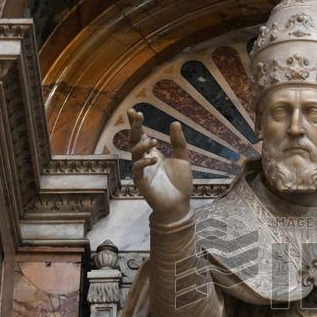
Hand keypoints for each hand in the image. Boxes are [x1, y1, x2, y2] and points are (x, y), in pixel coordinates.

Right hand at [128, 109, 192, 223]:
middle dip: (134, 128)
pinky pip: (137, 170)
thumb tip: (174, 122)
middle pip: (134, 141)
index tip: (134, 111)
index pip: (141, 136)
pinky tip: (154, 159)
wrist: (180, 204)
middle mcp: (144, 161)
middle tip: (136, 115)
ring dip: (142, 145)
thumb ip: (178, 142)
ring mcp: (142, 171)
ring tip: (153, 141)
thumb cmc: (180, 184)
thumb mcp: (183, 159)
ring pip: (134, 154)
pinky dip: (143, 162)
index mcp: (153, 154)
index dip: (136, 124)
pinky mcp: (141, 183)